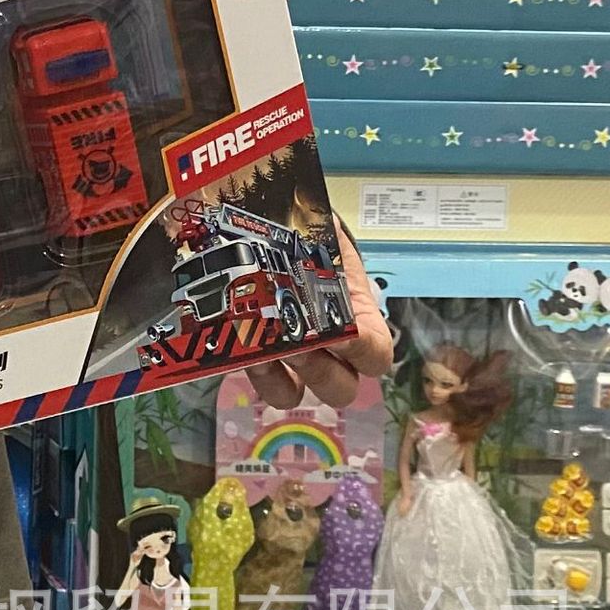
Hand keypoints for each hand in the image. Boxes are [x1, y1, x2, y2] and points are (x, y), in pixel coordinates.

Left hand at [245, 225, 393, 410]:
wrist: (261, 232)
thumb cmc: (298, 232)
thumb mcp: (317, 226)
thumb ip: (322, 225)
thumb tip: (319, 214)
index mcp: (355, 314)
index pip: (377, 353)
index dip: (363, 350)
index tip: (338, 334)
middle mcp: (328, 347)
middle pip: (341, 388)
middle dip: (319, 371)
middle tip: (294, 344)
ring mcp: (289, 357)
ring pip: (294, 394)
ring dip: (280, 381)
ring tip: (259, 352)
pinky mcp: (253, 357)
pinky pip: (253, 381)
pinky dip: (245, 372)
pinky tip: (232, 348)